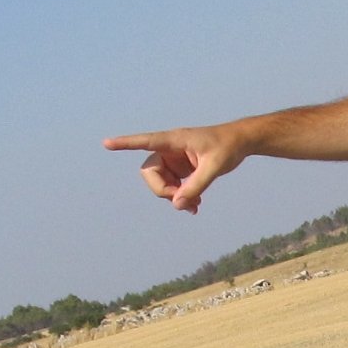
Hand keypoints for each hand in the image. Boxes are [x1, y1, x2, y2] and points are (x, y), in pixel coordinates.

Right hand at [103, 126, 245, 213]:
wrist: (241, 143)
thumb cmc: (228, 147)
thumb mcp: (215, 167)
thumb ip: (196, 186)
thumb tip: (177, 205)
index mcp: (175, 140)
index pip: (146, 141)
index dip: (126, 144)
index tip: (107, 144)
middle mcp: (170, 149)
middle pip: (150, 173)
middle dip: (162, 190)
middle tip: (182, 201)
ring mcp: (174, 160)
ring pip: (160, 183)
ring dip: (172, 197)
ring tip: (193, 207)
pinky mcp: (181, 169)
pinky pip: (171, 187)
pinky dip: (180, 198)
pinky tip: (194, 206)